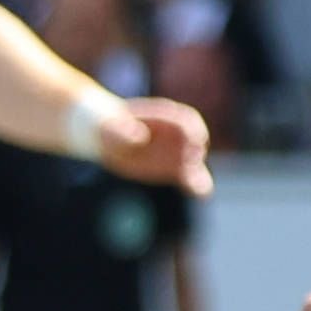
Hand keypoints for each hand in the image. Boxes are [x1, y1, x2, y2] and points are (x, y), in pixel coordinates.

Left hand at [97, 95, 213, 195]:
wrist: (107, 136)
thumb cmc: (109, 127)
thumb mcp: (112, 127)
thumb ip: (125, 131)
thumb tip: (139, 138)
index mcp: (165, 116)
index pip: (184, 119)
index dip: (192, 129)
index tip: (194, 138)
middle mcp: (175, 133)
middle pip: (194, 141)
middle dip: (195, 150)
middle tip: (191, 160)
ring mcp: (175, 152)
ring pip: (194, 162)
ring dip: (199, 174)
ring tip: (201, 188)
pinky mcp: (173, 169)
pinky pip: (187, 178)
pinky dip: (195, 185)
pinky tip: (203, 195)